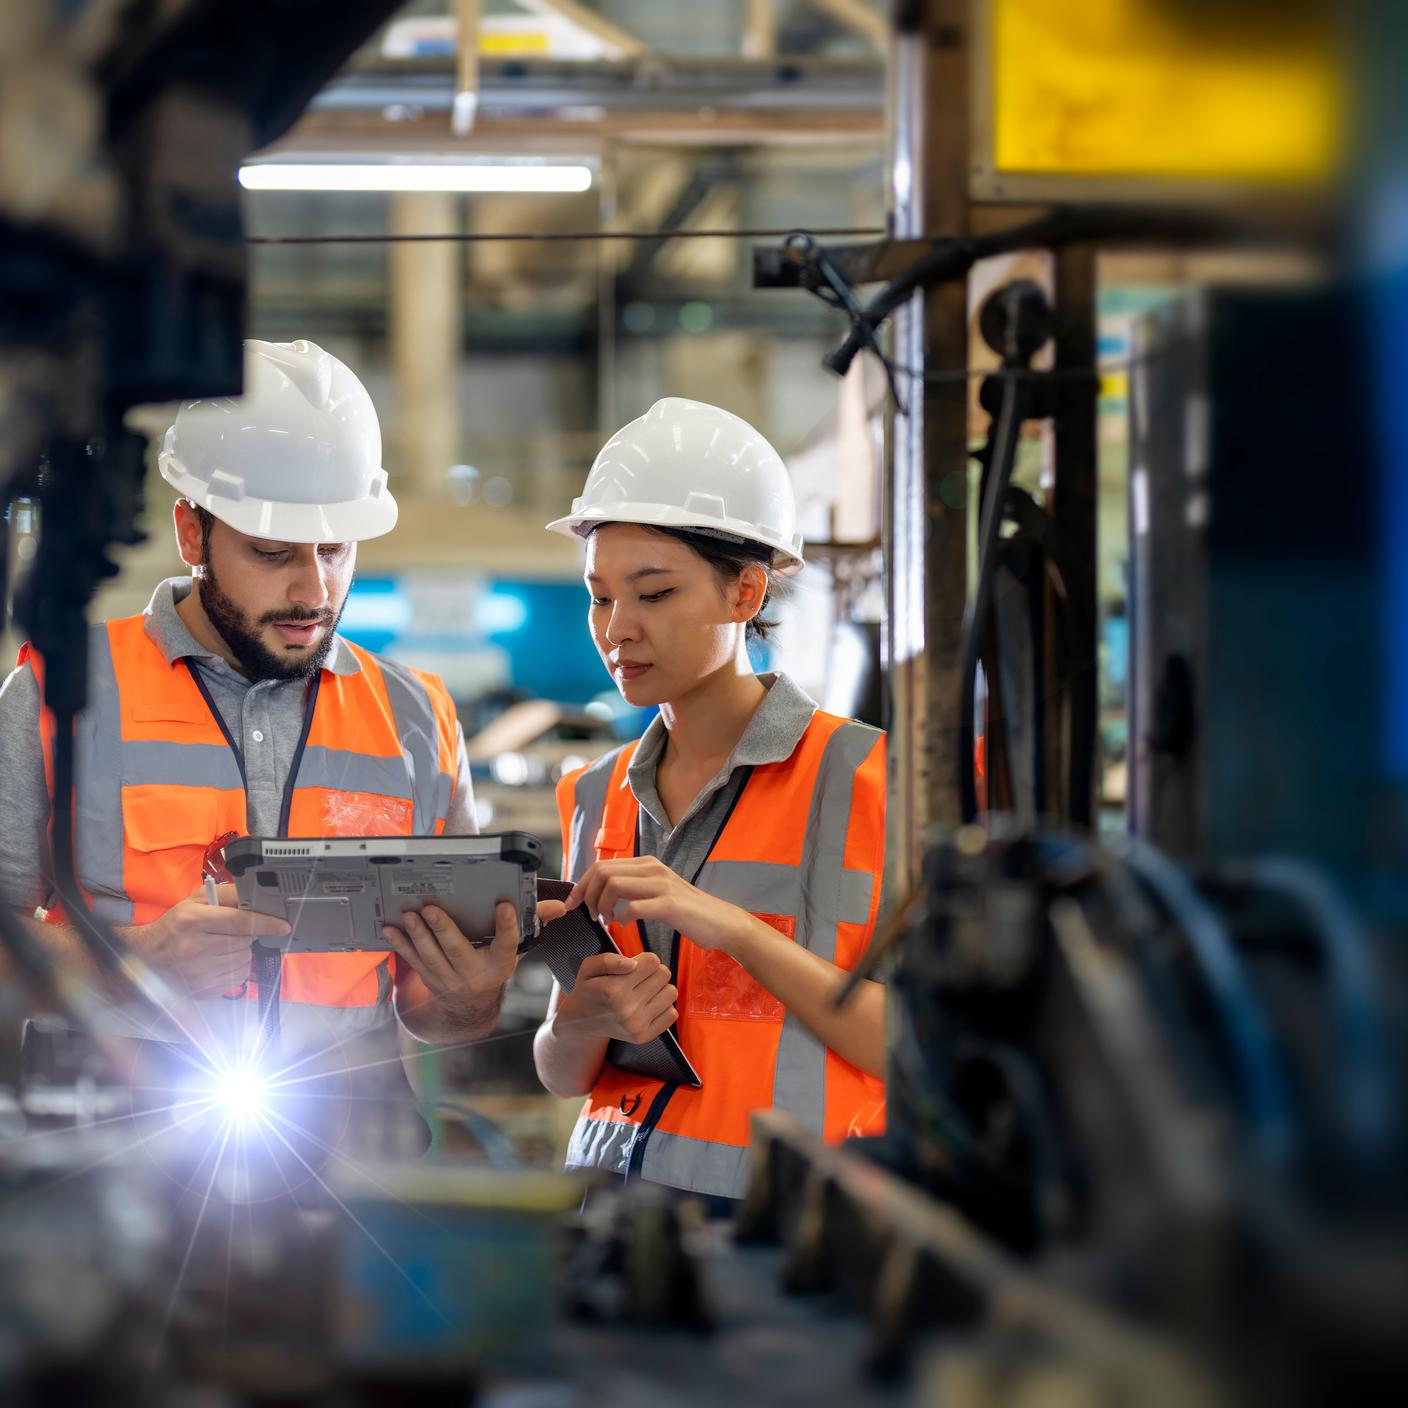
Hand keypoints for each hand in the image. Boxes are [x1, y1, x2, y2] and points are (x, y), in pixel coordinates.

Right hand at [124, 883, 289, 999]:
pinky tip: (220, 962)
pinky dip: (236, 969)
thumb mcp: (195, 901)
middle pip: (244, 942)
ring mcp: (198, 972)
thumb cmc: (174, 926)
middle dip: (245, 936)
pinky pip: (238, 978)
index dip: (266, 923)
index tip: (283, 926)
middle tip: (230, 933)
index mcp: (192, 920)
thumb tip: (256, 898)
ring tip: (221, 947)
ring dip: (242, 953)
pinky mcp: (203, 990)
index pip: (240, 921)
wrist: (147, 956)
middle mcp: (194, 947)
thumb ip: (227, 895)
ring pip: (244, 960)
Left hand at [382, 899, 563, 1013]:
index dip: (507, 925)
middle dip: (443, 929)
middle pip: (458, 951)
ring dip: (417, 936)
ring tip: (409, 914)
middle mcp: (475, 974)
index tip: (504, 904)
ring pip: (431, 957)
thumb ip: (533, 923)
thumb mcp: (516, 949)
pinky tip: (390, 928)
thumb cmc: (493, 965)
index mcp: (500, 963)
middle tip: (431, 908)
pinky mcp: (429, 979)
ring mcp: (449, 980)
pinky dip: (400, 945)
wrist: (470, 1006)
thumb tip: (560, 907)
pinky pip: (413, 962)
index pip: (507, 943)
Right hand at [554, 950, 677, 1045]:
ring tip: (644, 992)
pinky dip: (662, 1007)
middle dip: (653, 972)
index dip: (645, 960)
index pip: (653, 962)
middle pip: (664, 974)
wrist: (581, 1021)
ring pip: (671, 993)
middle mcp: (626, 1009)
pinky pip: (672, 1014)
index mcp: (613, 989)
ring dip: (660, 989)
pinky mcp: (643, 1037)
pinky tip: (647, 1006)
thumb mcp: (589, 967)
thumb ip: (608, 960)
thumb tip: (633, 964)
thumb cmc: (589, 989)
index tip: (635, 966)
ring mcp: (636, 1025)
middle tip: (639, 979)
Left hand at [567, 856, 747, 953]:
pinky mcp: (670, 905)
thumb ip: (634, 887)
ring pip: (614, 885)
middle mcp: (653, 869)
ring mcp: (662, 885)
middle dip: (587, 895)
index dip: (581, 885)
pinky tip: (625, 925)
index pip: (601, 865)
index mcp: (647, 864)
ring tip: (606, 921)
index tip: (573, 904)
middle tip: (590, 915)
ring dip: (601, 906)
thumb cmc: (688, 912)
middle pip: (603, 872)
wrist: (722, 923)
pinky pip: (633, 906)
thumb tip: (604, 891)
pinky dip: (622, 917)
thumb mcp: (658, 892)